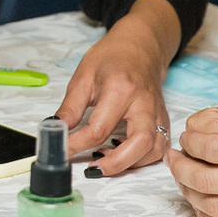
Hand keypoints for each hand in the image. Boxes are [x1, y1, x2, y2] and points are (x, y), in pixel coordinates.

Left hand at [54, 0, 179, 173]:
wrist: (140, 47)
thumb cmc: (111, 58)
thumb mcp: (83, 77)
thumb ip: (70, 108)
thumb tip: (55, 131)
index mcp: (121, 89)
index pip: (100, 128)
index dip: (78, 144)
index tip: (63, 151)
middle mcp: (144, 103)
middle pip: (140, 143)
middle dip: (115, 163)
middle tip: (92, 169)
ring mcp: (158, 113)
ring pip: (155, 149)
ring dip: (131, 163)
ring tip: (104, 159)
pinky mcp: (162, 120)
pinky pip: (158, 147)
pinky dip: (142, 158)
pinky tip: (120, 152)